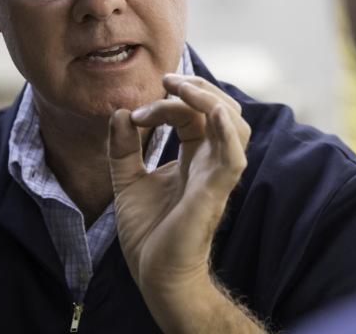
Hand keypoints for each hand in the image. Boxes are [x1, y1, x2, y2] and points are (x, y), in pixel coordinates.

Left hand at [108, 74, 250, 327]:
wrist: (154, 275)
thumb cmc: (148, 234)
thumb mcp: (126, 183)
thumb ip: (123, 149)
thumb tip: (119, 113)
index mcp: (195, 158)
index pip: (194, 114)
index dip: (167, 103)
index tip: (135, 114)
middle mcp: (210, 163)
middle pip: (223, 109)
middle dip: (198, 87)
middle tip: (168, 80)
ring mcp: (216, 177)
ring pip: (236, 125)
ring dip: (211, 100)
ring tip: (182, 89)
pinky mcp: (214, 194)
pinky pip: (233, 159)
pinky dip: (227, 133)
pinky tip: (212, 113)